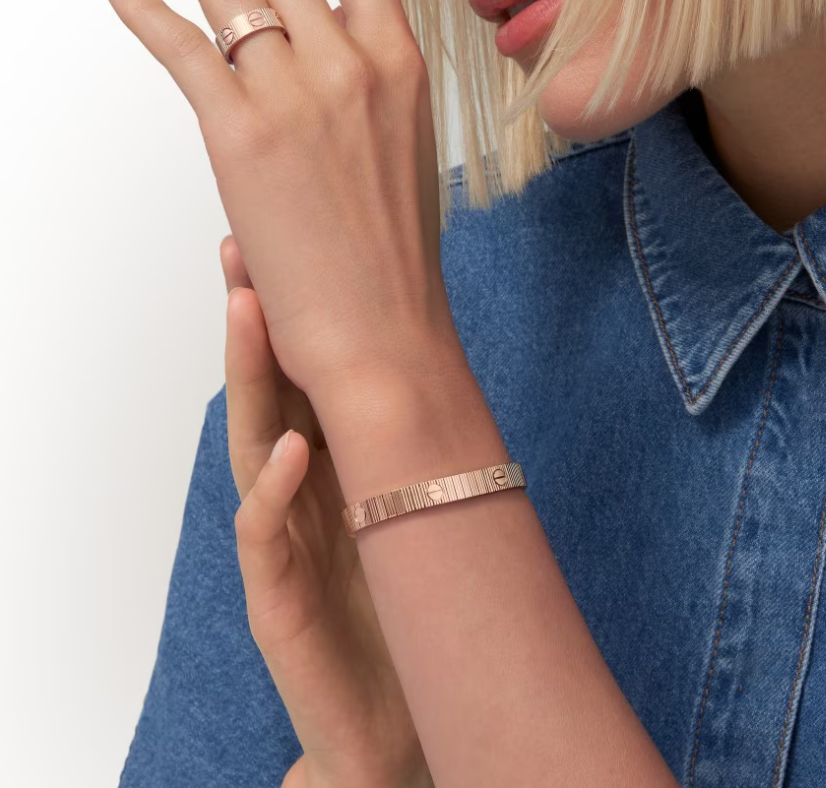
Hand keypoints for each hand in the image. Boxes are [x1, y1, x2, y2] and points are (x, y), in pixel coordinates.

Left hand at [104, 0, 456, 406]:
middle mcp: (355, 64)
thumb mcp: (401, 153)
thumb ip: (364, 92)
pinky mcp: (242, 134)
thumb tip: (317, 52)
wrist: (384, 331)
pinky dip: (144, 11)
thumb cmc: (395, 259)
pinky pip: (182, 47)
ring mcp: (299, 94)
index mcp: (405, 67)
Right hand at [221, 235, 432, 787]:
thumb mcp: (410, 510)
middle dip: (251, 327)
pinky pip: (264, 537)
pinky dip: (274, 492)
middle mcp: (296, 496)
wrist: (406, 711)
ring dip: (248, 381)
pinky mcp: (277, 600)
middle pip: (265, 397)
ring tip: (248, 311)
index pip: (298, 383)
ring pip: (252, 449)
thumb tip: (446, 371)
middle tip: (240, 257)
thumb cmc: (404, 605)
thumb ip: (405, 449)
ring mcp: (280, 544)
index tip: (290, 253)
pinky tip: (290, 450)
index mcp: (327, 471)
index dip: (290, 322)